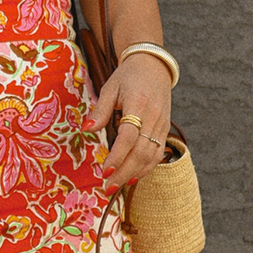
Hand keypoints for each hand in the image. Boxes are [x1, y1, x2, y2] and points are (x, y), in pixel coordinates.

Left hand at [91, 55, 172, 192]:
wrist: (153, 66)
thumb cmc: (128, 76)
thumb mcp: (110, 88)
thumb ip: (100, 110)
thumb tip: (87, 129)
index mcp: (138, 105)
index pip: (128, 137)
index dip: (117, 156)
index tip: (105, 171)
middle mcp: (153, 117)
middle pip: (141, 152)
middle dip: (124, 172)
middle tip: (107, 187)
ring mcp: (162, 125)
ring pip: (152, 156)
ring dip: (134, 174)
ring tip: (117, 186)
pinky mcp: (165, 130)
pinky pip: (158, 154)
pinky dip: (147, 168)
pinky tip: (133, 177)